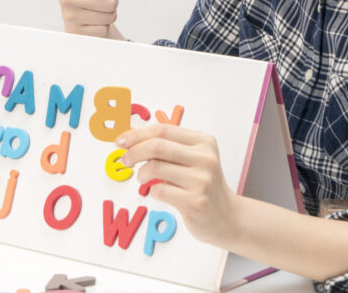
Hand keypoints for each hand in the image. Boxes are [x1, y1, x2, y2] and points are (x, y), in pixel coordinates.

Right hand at [60, 0, 123, 39]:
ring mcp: (68, 16)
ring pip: (108, 18)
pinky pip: (102, 31)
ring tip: (97, 9)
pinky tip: (92, 22)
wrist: (84, 13)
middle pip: (111, 4)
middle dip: (111, 2)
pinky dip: (101, 28)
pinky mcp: (74, 33)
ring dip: (107, 15)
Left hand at [117, 124, 238, 247]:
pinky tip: (159, 192)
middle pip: (157, 146)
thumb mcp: (193, 159)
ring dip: (141, 173)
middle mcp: (205, 158)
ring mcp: (201, 181)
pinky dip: (151, 190)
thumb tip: (132, 139)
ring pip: (155, 168)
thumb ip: (169, 147)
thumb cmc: (203, 185)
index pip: (163, 130)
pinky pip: (159, 190)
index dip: (137, 134)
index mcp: (204, 142)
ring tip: (142, 178)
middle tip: (124, 159)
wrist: (226, 217)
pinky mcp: (195, 202)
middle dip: (133, 151)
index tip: (121, 140)